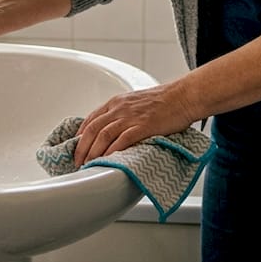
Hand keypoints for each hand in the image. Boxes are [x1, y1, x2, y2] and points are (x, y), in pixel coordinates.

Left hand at [73, 83, 196, 165]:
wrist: (184, 96)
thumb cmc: (164, 101)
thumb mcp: (136, 102)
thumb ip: (123, 114)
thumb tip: (114, 130)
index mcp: (116, 102)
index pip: (91, 119)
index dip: (80, 135)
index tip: (76, 148)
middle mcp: (119, 108)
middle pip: (92, 129)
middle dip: (81, 148)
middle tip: (77, 162)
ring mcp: (130, 117)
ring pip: (103, 135)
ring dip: (93, 152)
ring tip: (88, 165)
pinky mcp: (143, 126)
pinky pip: (122, 140)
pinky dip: (112, 152)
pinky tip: (107, 161)